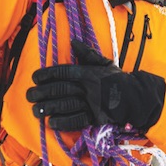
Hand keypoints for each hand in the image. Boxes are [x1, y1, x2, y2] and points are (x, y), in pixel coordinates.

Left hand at [26, 40, 165, 131]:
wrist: (136, 98)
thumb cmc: (118, 80)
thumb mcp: (105, 63)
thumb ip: (88, 54)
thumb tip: (74, 42)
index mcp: (89, 72)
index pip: (64, 71)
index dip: (47, 74)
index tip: (35, 78)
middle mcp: (89, 87)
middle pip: (61, 89)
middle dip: (42, 92)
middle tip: (29, 95)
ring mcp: (92, 104)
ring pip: (65, 105)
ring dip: (48, 108)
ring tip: (35, 110)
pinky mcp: (96, 118)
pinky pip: (76, 121)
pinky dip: (63, 122)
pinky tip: (51, 123)